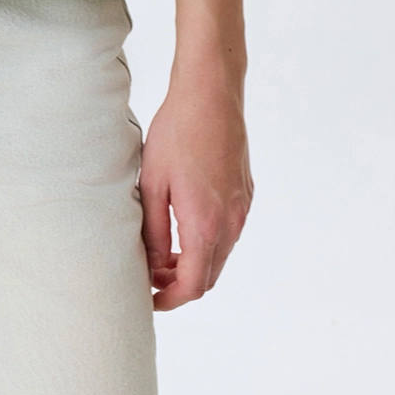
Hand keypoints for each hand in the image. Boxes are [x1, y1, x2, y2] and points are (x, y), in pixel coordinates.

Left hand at [139, 72, 252, 308]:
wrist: (210, 94)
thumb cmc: (177, 133)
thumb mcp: (152, 183)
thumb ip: (153, 230)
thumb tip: (153, 265)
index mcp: (205, 224)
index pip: (192, 285)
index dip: (169, 299)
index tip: (149, 299)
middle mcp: (230, 223)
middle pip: (208, 276)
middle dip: (179, 283)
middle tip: (150, 274)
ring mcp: (242, 209)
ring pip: (219, 255)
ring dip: (194, 262)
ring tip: (162, 249)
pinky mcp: (245, 194)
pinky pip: (228, 232)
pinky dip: (207, 241)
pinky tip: (183, 221)